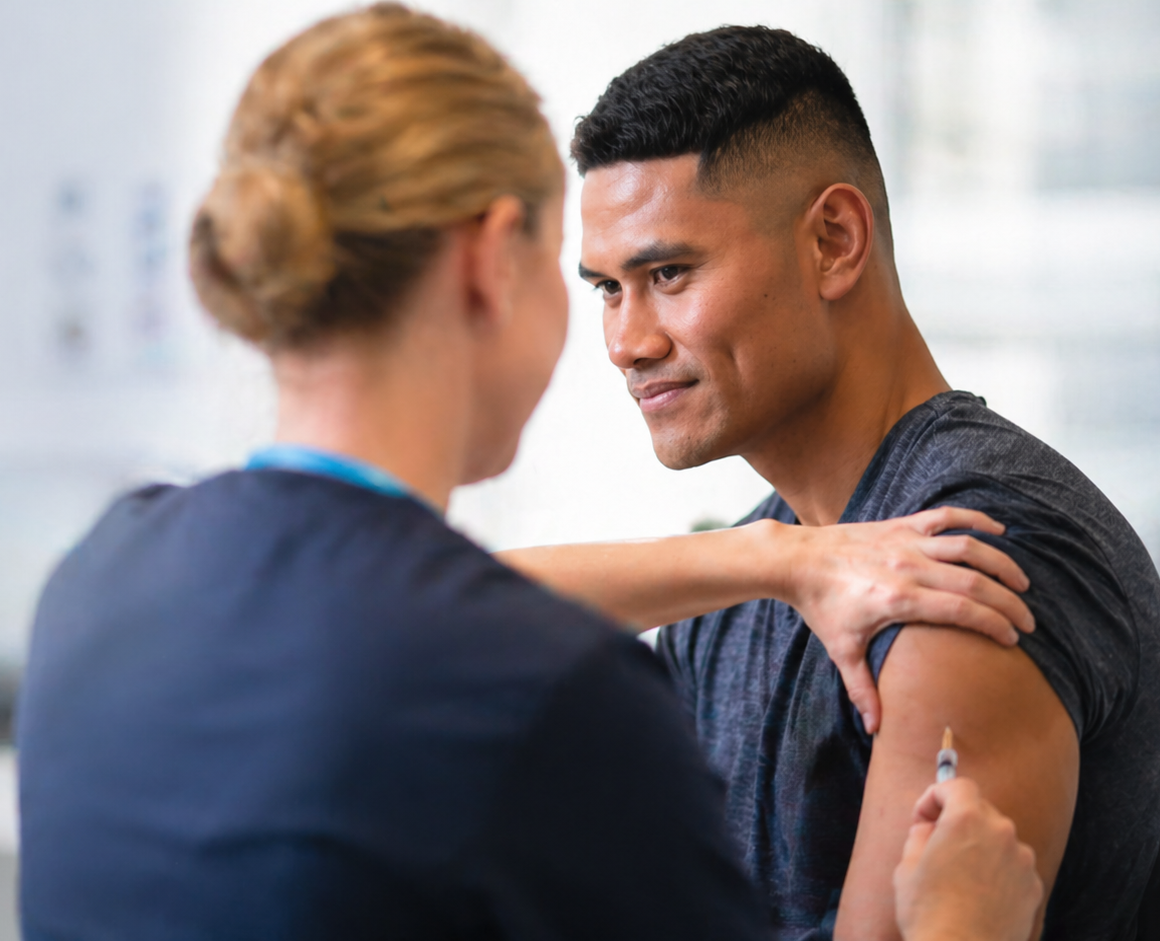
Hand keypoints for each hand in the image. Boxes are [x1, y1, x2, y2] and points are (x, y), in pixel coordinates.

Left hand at [779, 507, 1033, 732]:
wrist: (796, 561)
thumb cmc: (820, 606)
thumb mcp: (841, 650)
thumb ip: (861, 689)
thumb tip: (876, 729)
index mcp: (899, 599)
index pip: (963, 610)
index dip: (994, 624)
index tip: (1013, 640)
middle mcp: (908, 567)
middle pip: (975, 582)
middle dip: (1009, 602)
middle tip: (1029, 621)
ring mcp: (905, 542)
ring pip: (968, 547)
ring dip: (1002, 564)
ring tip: (1023, 584)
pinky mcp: (900, 524)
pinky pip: (945, 516)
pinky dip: (975, 519)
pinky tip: (999, 530)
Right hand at [894, 778, 1042, 940]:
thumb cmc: (929, 911)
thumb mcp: (907, 864)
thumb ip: (921, 835)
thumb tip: (930, 830)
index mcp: (967, 819)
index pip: (957, 785)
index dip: (935, 796)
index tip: (923, 818)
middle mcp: (1001, 832)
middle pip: (980, 809)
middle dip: (957, 820)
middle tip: (937, 844)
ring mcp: (1022, 860)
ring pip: (998, 838)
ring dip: (980, 845)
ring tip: (959, 874)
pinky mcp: (1033, 887)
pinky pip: (1012, 866)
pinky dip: (997, 871)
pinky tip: (978, 894)